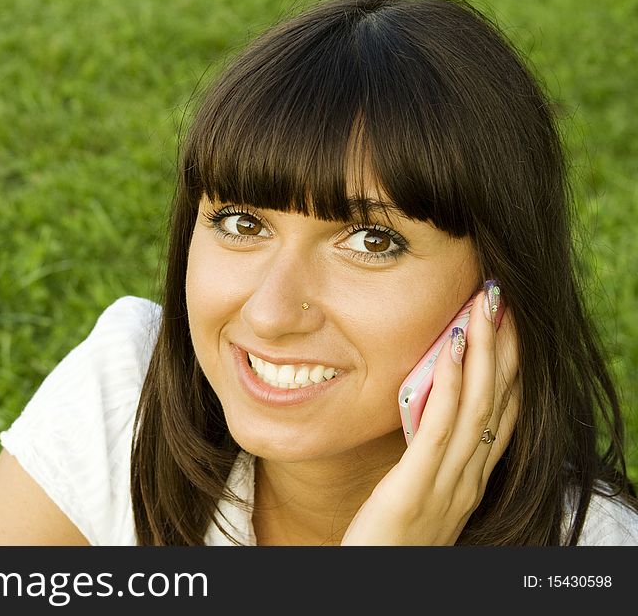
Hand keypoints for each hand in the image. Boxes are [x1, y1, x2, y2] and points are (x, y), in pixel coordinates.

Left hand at [340, 286, 519, 544]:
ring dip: (485, 352)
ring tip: (485, 306)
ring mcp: (447, 486)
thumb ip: (426, 462)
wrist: (375, 586)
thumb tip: (425, 413)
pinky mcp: (416, 488)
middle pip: (499, 403)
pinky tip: (452, 347)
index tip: (510, 327)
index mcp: (468, 481)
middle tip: (502, 299)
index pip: (503, 416)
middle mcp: (468, 480)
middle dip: (505, 348)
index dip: (511, 369)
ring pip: (479, 407)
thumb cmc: (387, 545)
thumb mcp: (416, 497)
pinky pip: (440, 428)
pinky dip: (452, 384)